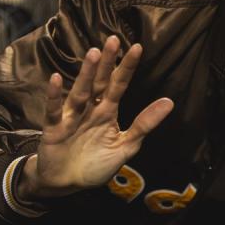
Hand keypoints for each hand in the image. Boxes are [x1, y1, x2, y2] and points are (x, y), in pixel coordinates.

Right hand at [18, 36, 173, 201]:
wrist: (66, 184)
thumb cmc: (95, 163)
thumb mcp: (125, 146)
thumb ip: (144, 124)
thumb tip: (170, 102)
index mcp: (108, 112)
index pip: (119, 85)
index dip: (127, 68)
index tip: (138, 47)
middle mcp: (90, 110)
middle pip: (100, 82)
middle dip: (107, 62)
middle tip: (113, 40)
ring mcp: (71, 117)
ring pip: (80, 92)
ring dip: (87, 74)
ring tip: (93, 54)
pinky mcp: (54, 129)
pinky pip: (54, 110)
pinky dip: (54, 96)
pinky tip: (56, 79)